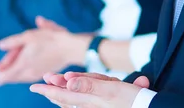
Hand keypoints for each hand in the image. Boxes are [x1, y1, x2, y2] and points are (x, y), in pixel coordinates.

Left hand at [0, 17, 89, 84]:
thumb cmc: (48, 39)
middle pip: (12, 77)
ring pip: (20, 78)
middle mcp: (28, 72)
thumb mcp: (27, 36)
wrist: (68, 48)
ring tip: (5, 76)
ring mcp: (36, 74)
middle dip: (3, 75)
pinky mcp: (43, 73)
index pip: (6, 75)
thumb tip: (0, 45)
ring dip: (12, 75)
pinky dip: (21, 75)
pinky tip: (21, 72)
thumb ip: (12, 42)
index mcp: (23, 63)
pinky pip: (28, 77)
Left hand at [30, 72, 149, 107]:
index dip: (47, 90)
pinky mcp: (106, 105)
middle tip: (46, 79)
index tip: (33, 87)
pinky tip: (78, 91)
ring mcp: (98, 106)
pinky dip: (81, 95)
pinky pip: (88, 101)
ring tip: (58, 84)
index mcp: (88, 101)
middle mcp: (90, 105)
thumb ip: (88, 85)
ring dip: (68, 90)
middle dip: (55, 88)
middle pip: (67, 97)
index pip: (62, 95)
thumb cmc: (131, 100)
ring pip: (77, 99)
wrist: (149, 107)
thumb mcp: (110, 89)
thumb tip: (68, 83)